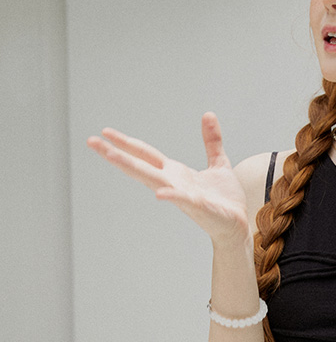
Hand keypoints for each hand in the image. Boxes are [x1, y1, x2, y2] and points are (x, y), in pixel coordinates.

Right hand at [88, 109, 251, 242]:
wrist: (237, 225)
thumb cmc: (224, 200)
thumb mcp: (218, 163)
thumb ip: (211, 141)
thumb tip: (208, 116)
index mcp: (175, 173)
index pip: (145, 154)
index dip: (126, 143)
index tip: (105, 133)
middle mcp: (172, 183)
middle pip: (139, 164)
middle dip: (115, 153)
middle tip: (91, 141)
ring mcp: (182, 195)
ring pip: (152, 179)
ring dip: (131, 167)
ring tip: (111, 155)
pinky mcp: (199, 206)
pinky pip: (183, 200)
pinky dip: (171, 196)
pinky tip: (159, 193)